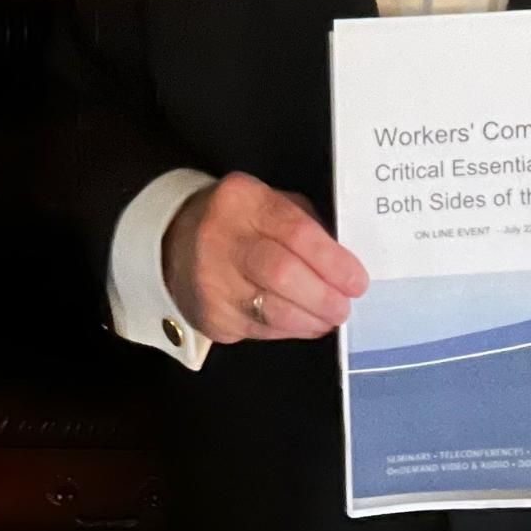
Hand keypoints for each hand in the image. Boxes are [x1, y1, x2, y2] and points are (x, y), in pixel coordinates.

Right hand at [161, 171, 367, 344]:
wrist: (174, 243)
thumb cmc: (239, 222)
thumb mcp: (270, 202)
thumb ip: (307, 225)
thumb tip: (346, 264)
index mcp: (243, 200)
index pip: (295, 231)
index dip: (332, 260)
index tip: (356, 279)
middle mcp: (221, 239)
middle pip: (282, 274)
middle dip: (323, 296)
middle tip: (345, 305)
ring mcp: (211, 282)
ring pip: (272, 311)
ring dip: (311, 319)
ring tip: (329, 317)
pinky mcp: (210, 317)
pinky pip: (260, 331)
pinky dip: (290, 330)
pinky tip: (304, 323)